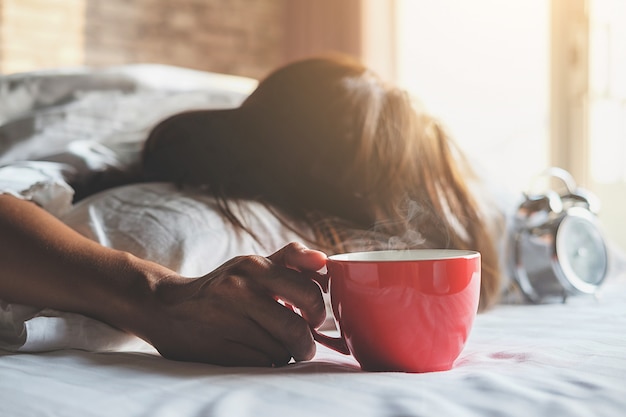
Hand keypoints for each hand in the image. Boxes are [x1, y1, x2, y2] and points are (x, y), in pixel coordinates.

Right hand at [140, 242, 326, 366]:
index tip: (313, 318)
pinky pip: (261, 364)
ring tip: (269, 343)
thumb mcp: (253, 264)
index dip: (317, 311)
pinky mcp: (219, 349)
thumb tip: (324, 260)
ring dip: (283, 353)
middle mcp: (240, 290)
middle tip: (303, 344)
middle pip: (297, 330)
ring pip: (281, 351)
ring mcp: (228, 321)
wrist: (166, 306)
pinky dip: (265, 363)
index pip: (308, 292)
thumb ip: (291, 259)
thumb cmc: (221, 286)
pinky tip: (252, 351)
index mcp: (255, 266)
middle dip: (306, 343)